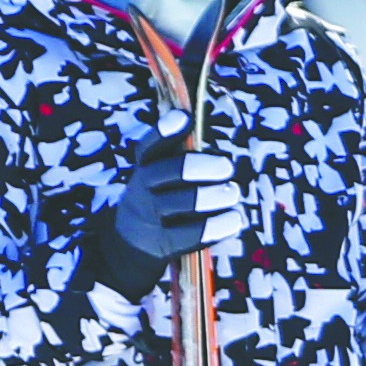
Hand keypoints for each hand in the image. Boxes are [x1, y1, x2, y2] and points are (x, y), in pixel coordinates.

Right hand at [82, 144, 244, 291]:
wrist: (130, 248)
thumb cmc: (160, 201)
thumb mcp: (161, 177)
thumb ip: (182, 157)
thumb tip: (212, 138)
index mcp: (144, 167)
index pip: (150, 146)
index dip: (166, 131)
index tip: (186, 118)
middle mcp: (141, 189)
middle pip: (166, 171)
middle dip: (200, 166)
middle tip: (227, 166)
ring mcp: (149, 218)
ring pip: (181, 203)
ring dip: (213, 196)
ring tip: (233, 193)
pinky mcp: (161, 246)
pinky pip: (190, 236)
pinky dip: (216, 227)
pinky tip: (234, 219)